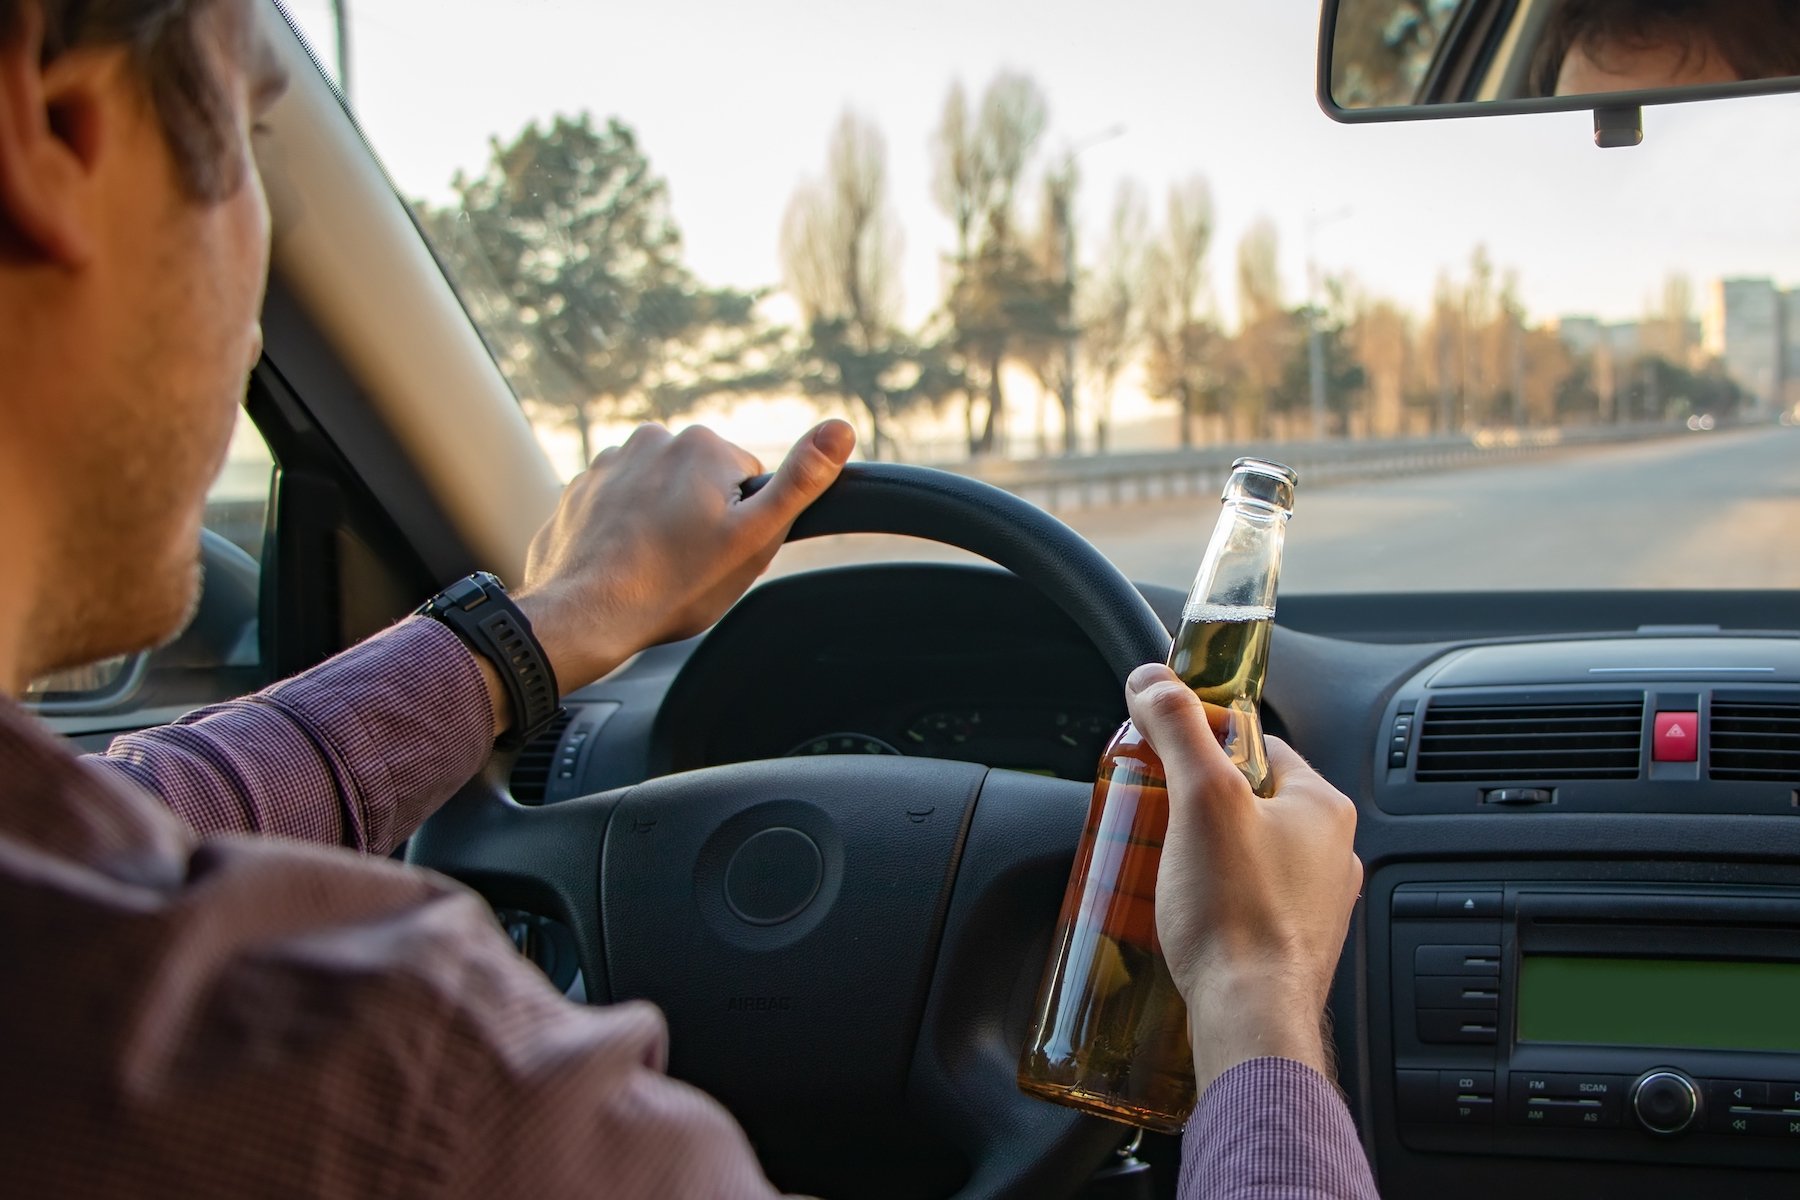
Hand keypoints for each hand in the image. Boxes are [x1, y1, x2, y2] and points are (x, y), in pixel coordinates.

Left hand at [496, 420, 854, 720]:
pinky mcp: (580, 489)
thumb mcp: (755, 537)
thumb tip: (841, 427)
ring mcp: (610, 462)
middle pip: (701, 483)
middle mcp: (652, 438)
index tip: (722, 551)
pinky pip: (619, 505)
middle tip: (689, 563)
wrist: (586, 615)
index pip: (746, 481)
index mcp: (702, 444)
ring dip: (662, 522)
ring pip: (659, 493)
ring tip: (654, 565)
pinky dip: (625, 530)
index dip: (742, 522)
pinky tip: (624, 563)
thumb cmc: (675, 585)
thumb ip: (800, 480)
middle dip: (701, 518)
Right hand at [1124, 664, 1362, 1095]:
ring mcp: (1317, 904)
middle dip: (1202, 805)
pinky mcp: (1293, 947)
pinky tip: (1188, 912)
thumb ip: (1178, 730)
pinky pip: (1253, 904)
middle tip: (1158, 813)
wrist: (1250, 1020)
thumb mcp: (1200, 799)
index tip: (1168, 752)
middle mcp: (1333, 854)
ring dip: (1210, 854)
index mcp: (1324, 807)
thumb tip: (1153, 679)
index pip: (1260, 746)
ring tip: (1166, 862)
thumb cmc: (1236, 915)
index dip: (1207, 743)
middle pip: (1253, 802)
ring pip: (1254, 855)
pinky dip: (1220, 901)